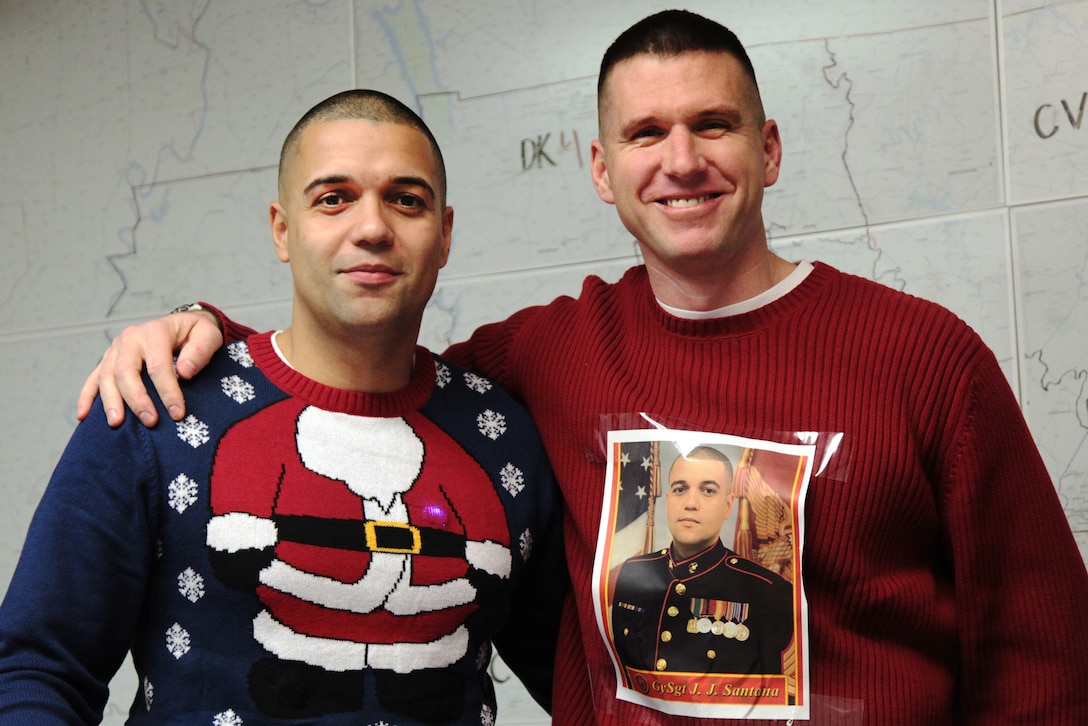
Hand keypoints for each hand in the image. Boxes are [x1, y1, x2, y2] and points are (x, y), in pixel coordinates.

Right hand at [76, 311, 223, 426]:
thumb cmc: (196, 334)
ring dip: (110, 401)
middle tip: (150, 422)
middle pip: (126, 371)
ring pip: (106, 376)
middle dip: (137, 399)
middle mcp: (131, 338)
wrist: (182, 325)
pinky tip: (83, 416)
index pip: (158, 366)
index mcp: (156, 332)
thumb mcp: (209, 335)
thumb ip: (201, 351)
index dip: (167, 391)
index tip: (177, 413)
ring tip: (117, 423)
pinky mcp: (109, 359)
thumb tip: (183, 372)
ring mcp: (116, 349)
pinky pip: (93, 378)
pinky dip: (87, 397)